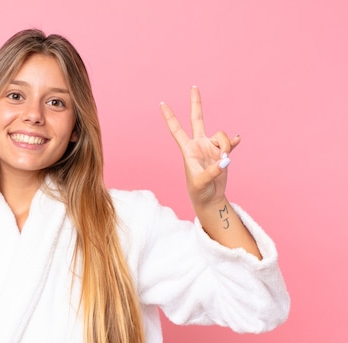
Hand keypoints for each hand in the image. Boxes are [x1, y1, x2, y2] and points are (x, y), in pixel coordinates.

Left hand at [160, 86, 240, 207]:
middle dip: (196, 103)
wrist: (209, 198)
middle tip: (193, 86)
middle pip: (197, 119)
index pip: (176, 129)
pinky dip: (234, 143)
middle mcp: (199, 144)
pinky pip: (231, 143)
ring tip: (224, 162)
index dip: (170, 117)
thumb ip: (213, 171)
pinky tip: (238, 141)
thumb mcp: (201, 182)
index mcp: (188, 149)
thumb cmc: (199, 191)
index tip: (162, 103)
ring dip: (226, 146)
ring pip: (221, 135)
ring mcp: (211, 148)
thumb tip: (226, 160)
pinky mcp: (222, 153)